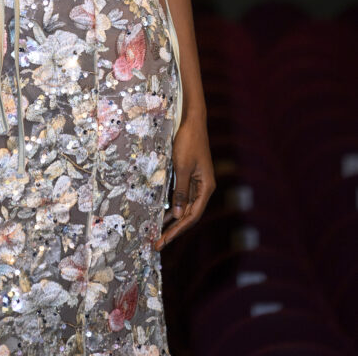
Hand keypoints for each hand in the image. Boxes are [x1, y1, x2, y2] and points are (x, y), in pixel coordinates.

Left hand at [154, 115, 214, 250]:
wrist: (192, 121)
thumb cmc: (188, 142)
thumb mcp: (182, 167)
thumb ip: (180, 192)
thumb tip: (178, 216)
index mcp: (206, 188)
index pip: (192, 216)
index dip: (177, 231)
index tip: (163, 241)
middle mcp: (204, 187)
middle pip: (189, 214)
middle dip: (173, 229)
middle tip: (157, 243)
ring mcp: (197, 181)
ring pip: (185, 206)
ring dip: (172, 220)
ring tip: (158, 233)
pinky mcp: (189, 175)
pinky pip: (181, 196)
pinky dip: (172, 206)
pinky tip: (162, 213)